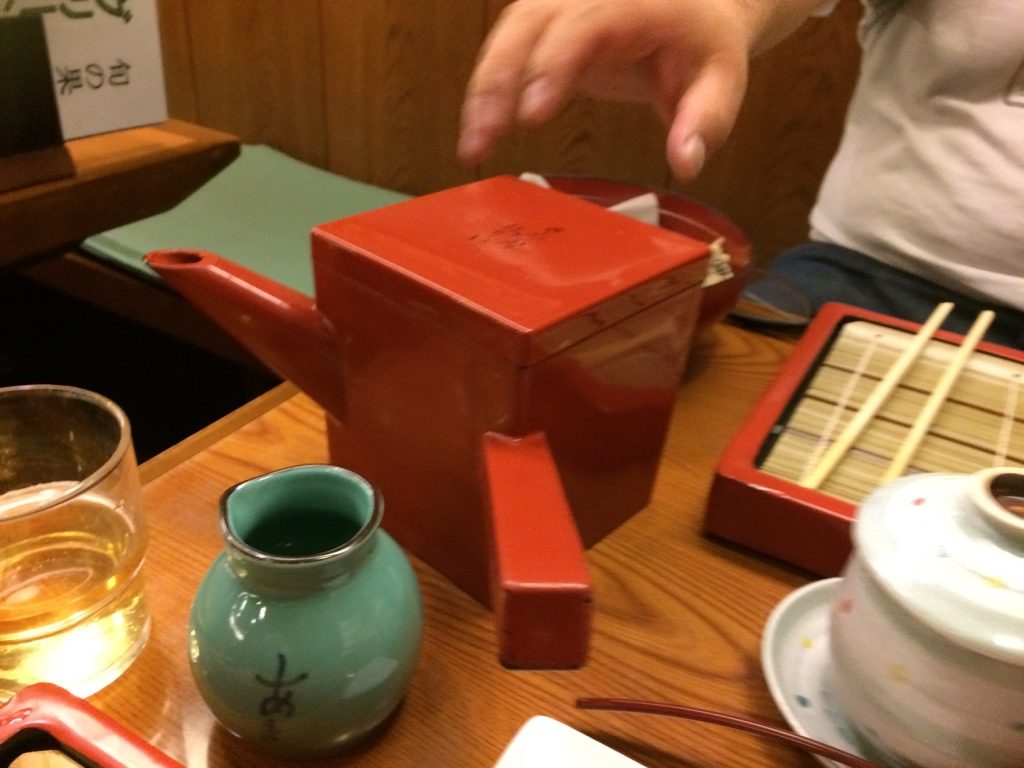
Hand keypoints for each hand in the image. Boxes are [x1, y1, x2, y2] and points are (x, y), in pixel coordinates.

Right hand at [458, 0, 759, 180]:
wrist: (694, 10)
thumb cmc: (703, 45)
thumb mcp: (721, 80)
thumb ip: (704, 121)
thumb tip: (686, 163)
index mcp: (634, 2)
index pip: (583, 25)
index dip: (552, 66)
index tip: (532, 114)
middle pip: (528, 23)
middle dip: (499, 80)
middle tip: (484, 136)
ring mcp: (561, 4)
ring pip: (507, 33)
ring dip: (484, 88)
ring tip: (473, 144)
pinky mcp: (544, 22)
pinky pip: (506, 45)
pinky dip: (487, 86)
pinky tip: (478, 129)